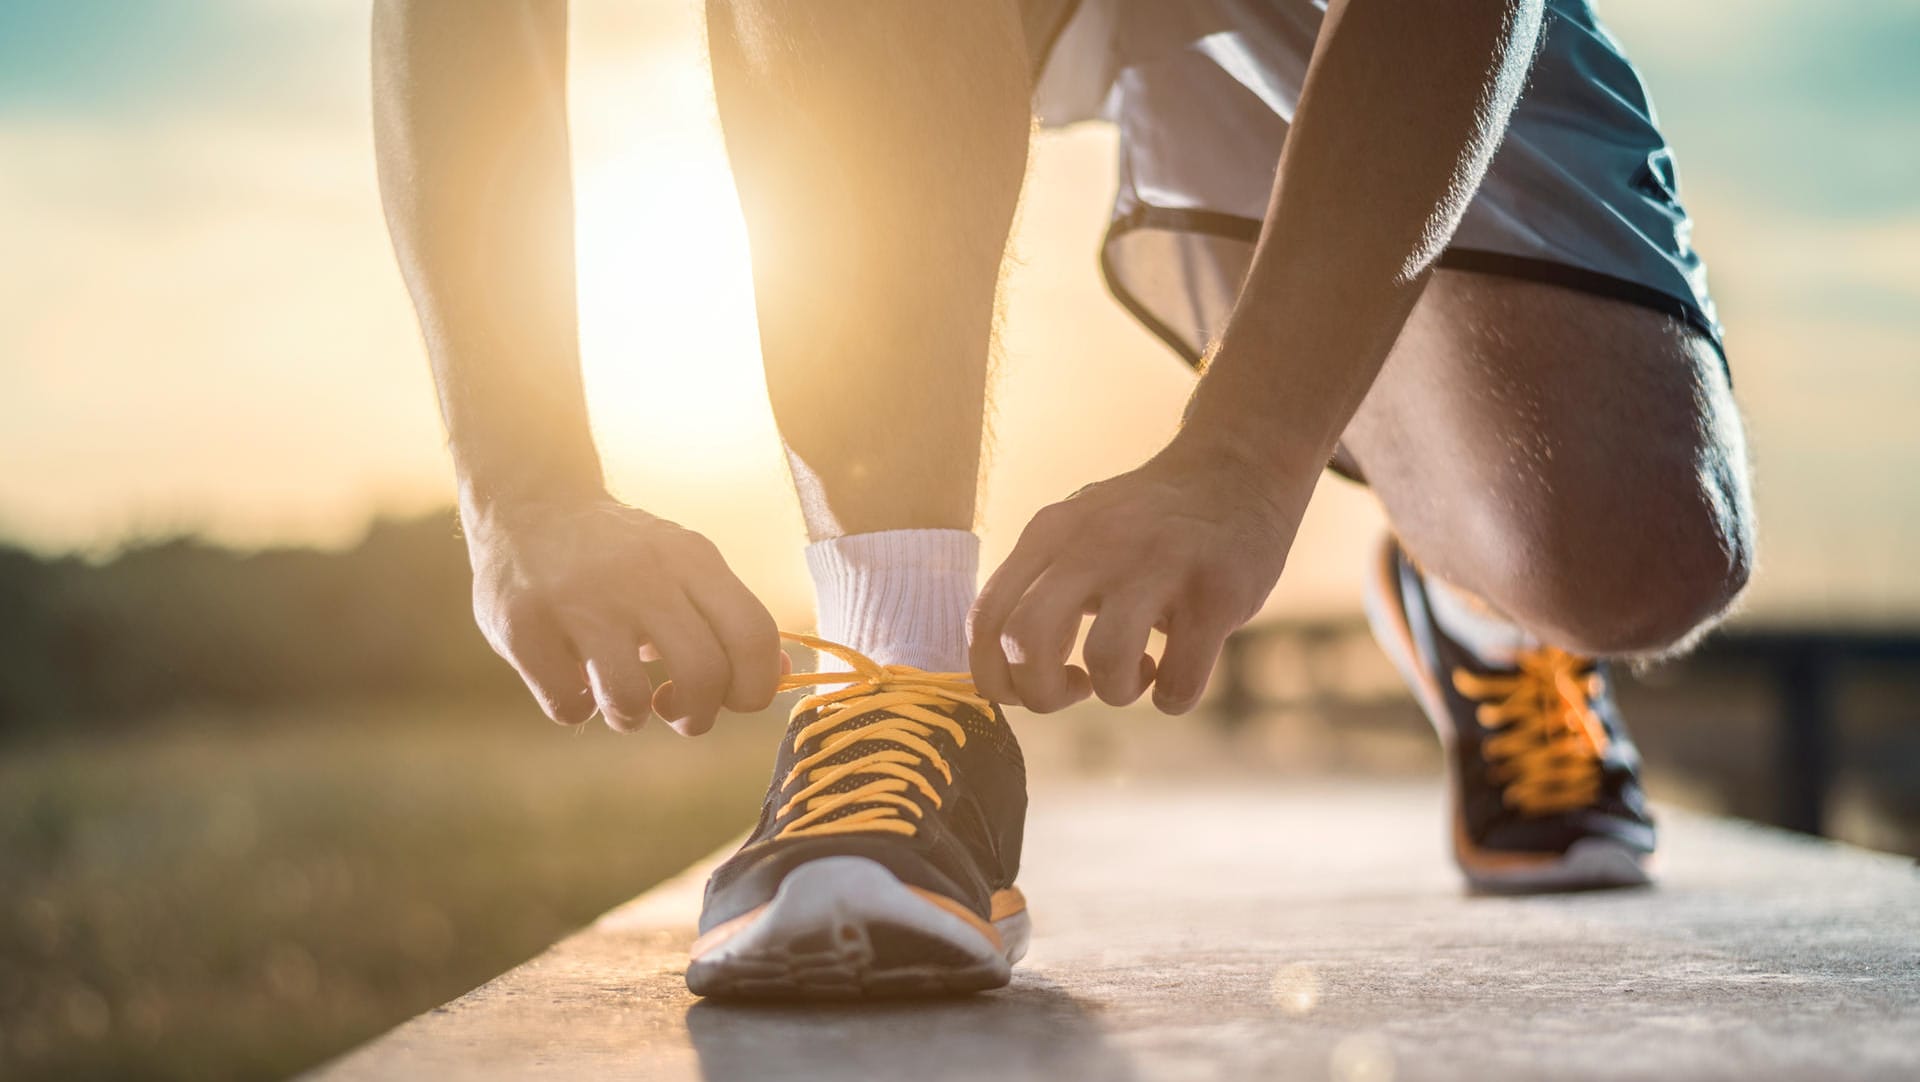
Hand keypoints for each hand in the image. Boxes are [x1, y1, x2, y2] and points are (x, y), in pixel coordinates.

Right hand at [463, 495, 782, 733]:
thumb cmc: (622, 553)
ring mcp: (577, 599)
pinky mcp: (522, 624)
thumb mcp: (685, 566)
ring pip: (629, 700)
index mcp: (691, 558)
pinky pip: (567, 703)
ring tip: (622, 699)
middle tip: (677, 710)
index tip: (732, 700)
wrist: (530, 504)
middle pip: (703, 675)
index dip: (755, 689)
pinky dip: (576, 707)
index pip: (755, 636)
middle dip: (697, 717)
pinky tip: (573, 680)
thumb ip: (731, 618)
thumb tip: (780, 677)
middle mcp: (640, 575)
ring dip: (632, 718)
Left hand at [969, 436, 1309, 713]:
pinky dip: (1172, 698)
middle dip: (1041, 693)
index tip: (1026, 687)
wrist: (1236, 470)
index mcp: (1050, 534)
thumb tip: (1000, 674)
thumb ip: (1036, 587)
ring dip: (1116, 692)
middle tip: (1076, 690)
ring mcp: (1159, 565)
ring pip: (1105, 660)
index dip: (995, 677)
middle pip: (1025, 639)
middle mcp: (1097, 544)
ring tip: (1136, 674)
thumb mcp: (1076, 533)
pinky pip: (1180, 679)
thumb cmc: (1146, 525)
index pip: (986, 620)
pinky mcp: (1217, 593)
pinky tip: (1177, 674)